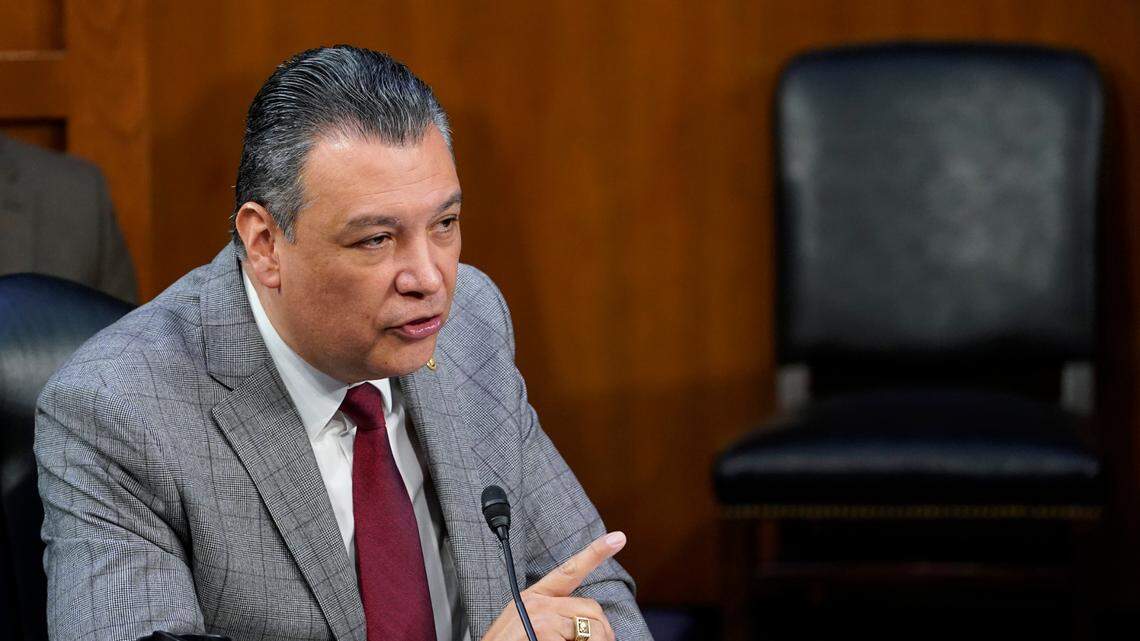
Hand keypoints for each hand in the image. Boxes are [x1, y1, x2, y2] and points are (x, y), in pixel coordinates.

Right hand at [482, 531, 626, 640]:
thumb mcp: (530, 630)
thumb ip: (557, 621)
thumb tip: (590, 628)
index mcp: (534, 599)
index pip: (569, 570)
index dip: (595, 553)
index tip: (618, 538)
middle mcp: (536, 602)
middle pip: (591, 607)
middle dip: (601, 633)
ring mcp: (540, 614)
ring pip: (591, 627)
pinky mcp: (543, 627)